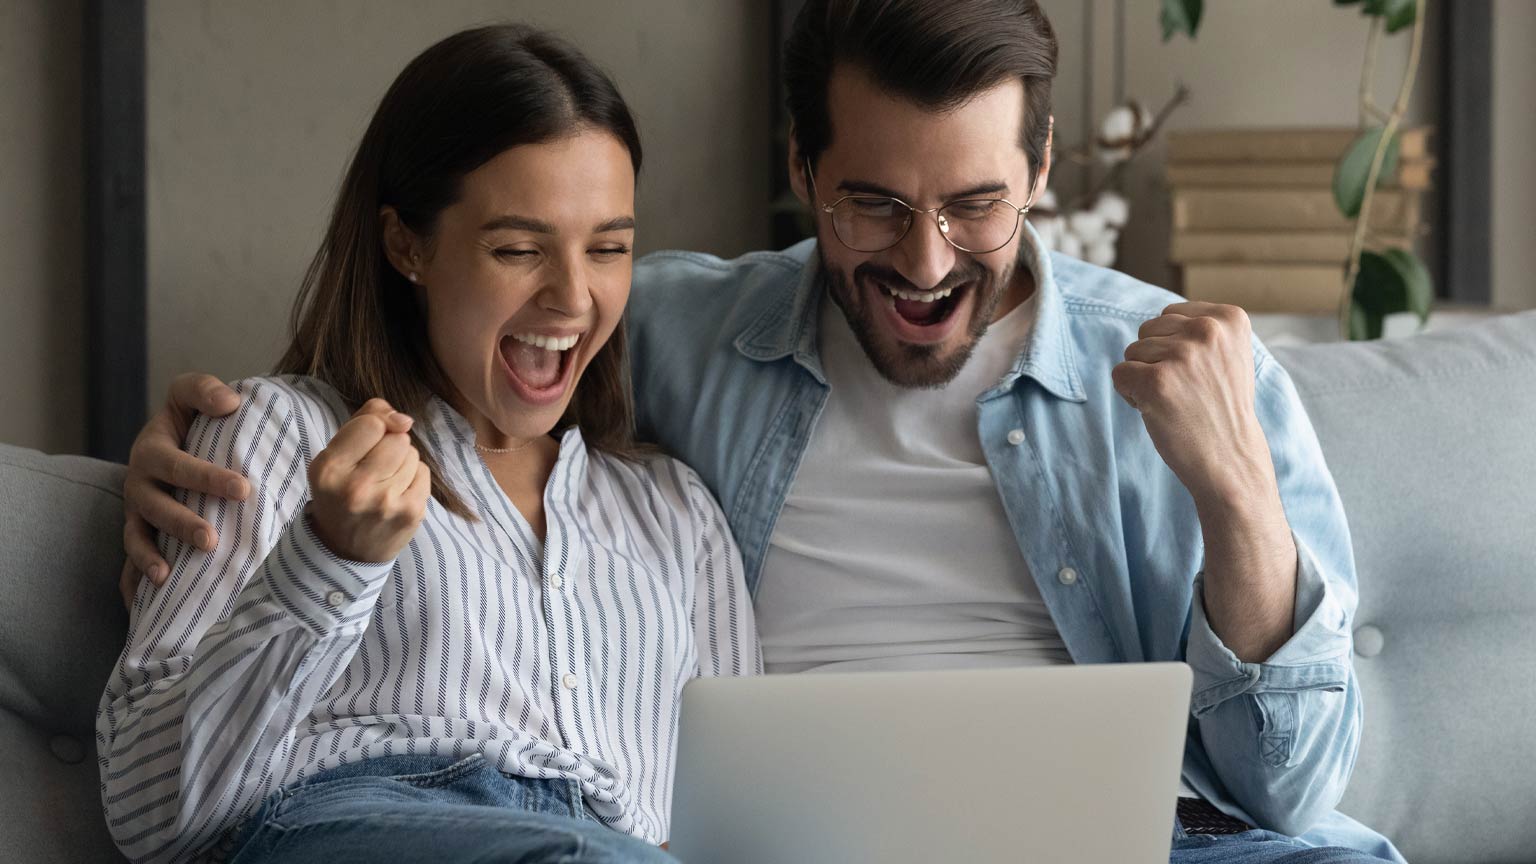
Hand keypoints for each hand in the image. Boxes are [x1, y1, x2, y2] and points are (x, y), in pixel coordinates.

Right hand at [121, 374, 248, 606]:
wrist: (172, 442)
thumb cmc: (190, 420)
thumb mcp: (190, 396)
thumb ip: (204, 391)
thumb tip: (230, 402)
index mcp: (153, 451)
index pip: (178, 465)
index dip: (207, 477)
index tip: (243, 489)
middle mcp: (140, 484)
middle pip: (156, 507)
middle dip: (183, 524)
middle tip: (212, 540)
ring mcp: (137, 512)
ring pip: (138, 536)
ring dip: (152, 556)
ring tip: (168, 575)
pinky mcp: (139, 533)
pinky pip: (129, 560)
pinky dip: (135, 577)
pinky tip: (151, 595)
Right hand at [306, 399, 429, 563]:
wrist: (346, 551)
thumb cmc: (340, 494)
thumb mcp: (334, 457)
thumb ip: (363, 422)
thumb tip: (403, 418)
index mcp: (330, 469)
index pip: (371, 424)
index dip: (377, 425)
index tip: (371, 438)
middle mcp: (356, 487)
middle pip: (397, 438)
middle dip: (390, 445)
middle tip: (375, 467)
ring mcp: (386, 502)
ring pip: (413, 454)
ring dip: (403, 462)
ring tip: (385, 481)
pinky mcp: (411, 512)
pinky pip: (424, 472)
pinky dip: (414, 477)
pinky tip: (398, 492)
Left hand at [1111, 302, 1273, 506]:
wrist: (1231, 459)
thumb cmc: (1222, 409)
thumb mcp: (1228, 354)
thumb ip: (1201, 329)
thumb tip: (1161, 316)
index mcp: (1230, 318)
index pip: (1170, 314)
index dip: (1173, 346)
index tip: (1199, 373)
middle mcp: (1208, 330)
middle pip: (1148, 330)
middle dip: (1156, 360)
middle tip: (1185, 391)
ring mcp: (1183, 356)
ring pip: (1131, 351)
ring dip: (1144, 378)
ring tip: (1174, 401)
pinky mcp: (1157, 382)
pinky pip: (1119, 374)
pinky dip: (1130, 395)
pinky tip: (1157, 410)